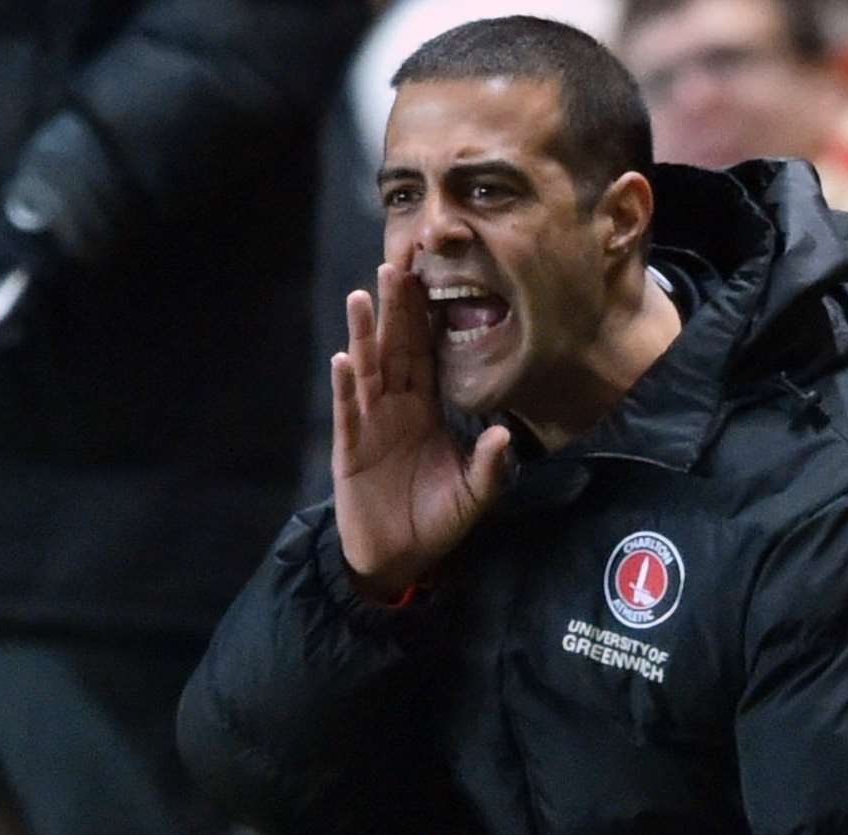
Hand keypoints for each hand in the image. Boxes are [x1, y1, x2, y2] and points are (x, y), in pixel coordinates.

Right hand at [331, 263, 510, 600]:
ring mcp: (370, 424)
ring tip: (362, 295)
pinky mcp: (350, 448)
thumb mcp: (475, 496)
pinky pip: (348, 412)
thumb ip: (490, 466)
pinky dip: (345, 387)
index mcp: (427, 410)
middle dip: (396, 309)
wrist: (399, 558)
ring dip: (364, 334)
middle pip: (395, 349)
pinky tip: (344, 360)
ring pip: (367, 369)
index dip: (428, 319)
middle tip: (396, 264)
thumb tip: (503, 435)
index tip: (432, 279)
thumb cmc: (437, 522)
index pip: (428, 355)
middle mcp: (397, 408)